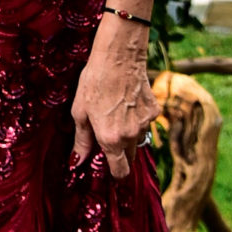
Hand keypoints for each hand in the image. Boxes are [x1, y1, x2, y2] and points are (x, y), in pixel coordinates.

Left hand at [70, 17, 158, 180]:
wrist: (119, 58)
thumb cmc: (94, 82)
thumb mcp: (80, 112)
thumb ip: (81, 140)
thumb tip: (77, 162)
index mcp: (110, 139)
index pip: (120, 170)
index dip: (116, 174)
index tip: (110, 170)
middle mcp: (131, 135)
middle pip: (130, 157)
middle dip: (120, 154)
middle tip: (107, 137)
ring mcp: (145, 123)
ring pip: (138, 140)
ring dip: (128, 135)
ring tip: (115, 114)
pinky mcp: (154, 111)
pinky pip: (146, 123)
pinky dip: (138, 119)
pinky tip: (127, 103)